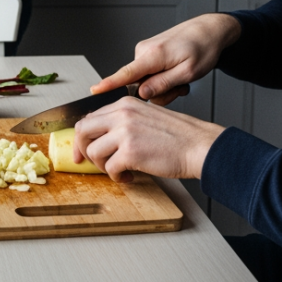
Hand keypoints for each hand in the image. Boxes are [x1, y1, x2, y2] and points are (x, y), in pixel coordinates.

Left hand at [72, 97, 224, 181]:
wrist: (199, 146)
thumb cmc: (179, 136)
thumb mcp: (147, 116)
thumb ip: (123, 122)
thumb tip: (102, 137)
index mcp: (125, 104)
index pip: (90, 117)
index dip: (82, 137)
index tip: (82, 150)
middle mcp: (122, 114)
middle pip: (82, 131)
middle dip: (82, 150)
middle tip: (90, 163)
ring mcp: (125, 133)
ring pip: (94, 152)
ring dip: (103, 166)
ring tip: (119, 171)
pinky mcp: (130, 153)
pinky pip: (110, 169)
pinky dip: (116, 177)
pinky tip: (129, 177)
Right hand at [90, 13, 241, 104]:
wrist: (209, 30)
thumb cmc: (203, 48)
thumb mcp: (187, 72)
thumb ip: (163, 84)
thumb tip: (141, 94)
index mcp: (153, 55)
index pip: (126, 73)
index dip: (109, 83)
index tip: (94, 90)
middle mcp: (144, 51)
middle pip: (140, 84)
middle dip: (160, 91)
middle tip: (180, 87)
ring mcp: (146, 52)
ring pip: (147, 81)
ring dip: (165, 85)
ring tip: (181, 78)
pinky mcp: (150, 53)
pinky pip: (151, 74)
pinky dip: (164, 78)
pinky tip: (177, 73)